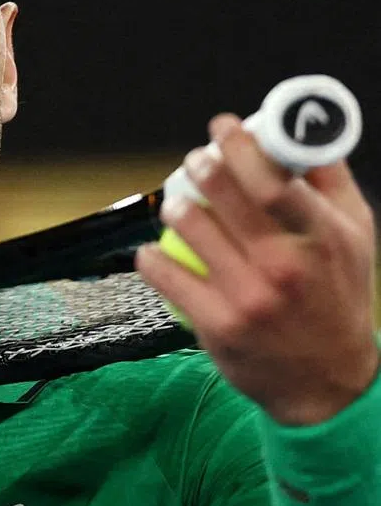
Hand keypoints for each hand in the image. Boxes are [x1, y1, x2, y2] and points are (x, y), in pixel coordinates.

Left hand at [136, 114, 378, 425]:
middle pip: (228, 197)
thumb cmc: (338, 296)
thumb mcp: (356, 237)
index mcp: (323, 237)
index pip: (275, 179)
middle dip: (203, 167)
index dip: (242, 145)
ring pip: (191, 230)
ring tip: (175, 204)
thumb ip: (330, 183)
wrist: (327, 378)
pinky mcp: (217, 325)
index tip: (223, 127)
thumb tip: (304, 132)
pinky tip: (151, 251)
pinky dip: (152, 259)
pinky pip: (168, 278)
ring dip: (175, 207)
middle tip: (195, 160)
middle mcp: (286, 265)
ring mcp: (249, 296)